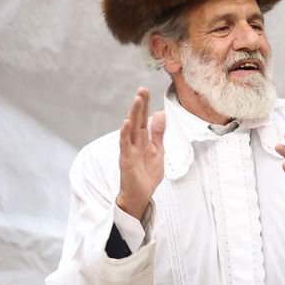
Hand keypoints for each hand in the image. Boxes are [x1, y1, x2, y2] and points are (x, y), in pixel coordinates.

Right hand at [116, 88, 165, 218]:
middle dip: (139, 105)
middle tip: (142, 89)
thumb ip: (158, 133)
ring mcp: (129, 150)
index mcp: (143, 139)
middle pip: (137, 120)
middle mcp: (134, 142)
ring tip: (137, 100)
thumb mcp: (158, 150)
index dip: (145, 105)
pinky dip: (125, 133)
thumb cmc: (147, 173)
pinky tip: (126, 122)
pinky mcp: (126, 160)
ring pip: (130, 129)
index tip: (145, 90)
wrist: (141, 195)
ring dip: (133, 114)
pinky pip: (125, 145)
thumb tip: (160, 113)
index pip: (143, 119)